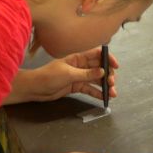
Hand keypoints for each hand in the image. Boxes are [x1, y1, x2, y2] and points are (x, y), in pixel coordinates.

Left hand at [4, 47, 118, 103]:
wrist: (35, 88)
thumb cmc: (49, 76)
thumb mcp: (68, 74)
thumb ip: (86, 74)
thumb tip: (103, 71)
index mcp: (78, 58)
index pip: (97, 54)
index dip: (108, 58)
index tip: (116, 66)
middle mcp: (80, 66)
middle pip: (99, 68)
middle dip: (108, 75)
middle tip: (111, 84)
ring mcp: (79, 77)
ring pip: (96, 80)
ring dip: (105, 86)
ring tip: (112, 94)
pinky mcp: (76, 87)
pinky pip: (90, 89)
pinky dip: (97, 93)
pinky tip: (104, 98)